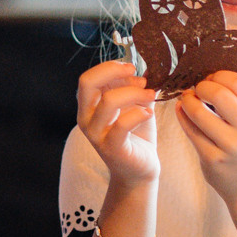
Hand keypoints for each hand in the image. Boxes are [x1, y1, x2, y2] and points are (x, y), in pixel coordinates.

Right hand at [76, 59, 157, 187]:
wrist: (140, 169)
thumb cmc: (136, 135)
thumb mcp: (134, 105)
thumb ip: (133, 89)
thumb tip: (139, 73)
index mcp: (88, 106)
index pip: (88, 78)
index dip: (109, 68)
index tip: (132, 68)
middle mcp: (85, 119)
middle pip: (87, 83)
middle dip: (114, 73)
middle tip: (138, 77)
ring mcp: (96, 134)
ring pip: (109, 101)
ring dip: (135, 93)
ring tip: (151, 95)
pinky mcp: (111, 148)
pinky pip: (122, 124)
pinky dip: (139, 113)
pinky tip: (149, 114)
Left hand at [176, 71, 236, 203]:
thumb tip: (209, 76)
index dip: (219, 75)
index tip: (211, 79)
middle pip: (217, 93)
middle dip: (201, 86)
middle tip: (197, 90)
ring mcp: (231, 147)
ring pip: (198, 112)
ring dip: (187, 100)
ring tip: (186, 99)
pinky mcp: (212, 160)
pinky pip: (190, 131)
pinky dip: (182, 116)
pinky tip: (182, 111)